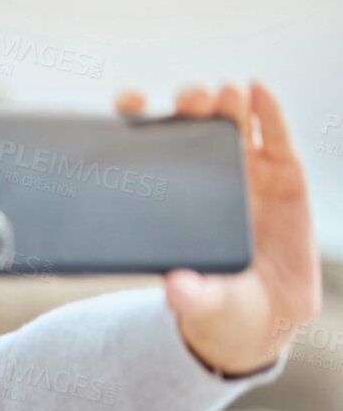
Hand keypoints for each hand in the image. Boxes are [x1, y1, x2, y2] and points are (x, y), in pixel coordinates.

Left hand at [115, 81, 320, 374]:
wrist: (260, 318)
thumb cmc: (217, 307)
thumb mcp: (202, 305)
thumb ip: (190, 296)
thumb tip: (176, 288)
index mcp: (172, 200)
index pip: (148, 151)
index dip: (136, 122)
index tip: (128, 102)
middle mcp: (206, 179)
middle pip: (194, 127)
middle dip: (190, 105)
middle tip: (191, 99)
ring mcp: (245, 173)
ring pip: (233, 124)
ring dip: (227, 103)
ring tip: (225, 93)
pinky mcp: (283, 175)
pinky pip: (275, 137)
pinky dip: (268, 111)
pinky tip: (258, 92)